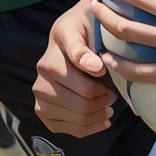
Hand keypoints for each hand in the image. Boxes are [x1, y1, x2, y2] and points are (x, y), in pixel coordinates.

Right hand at [33, 0, 116, 138]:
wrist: (70, 33)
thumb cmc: (82, 28)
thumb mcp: (85, 25)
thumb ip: (85, 47)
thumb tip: (95, 68)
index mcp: (50, 60)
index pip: (81, 83)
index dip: (98, 85)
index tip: (106, 76)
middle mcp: (40, 81)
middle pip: (80, 104)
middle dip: (103, 101)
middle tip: (114, 95)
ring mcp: (40, 98)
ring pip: (76, 119)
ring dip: (97, 116)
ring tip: (109, 106)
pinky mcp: (44, 112)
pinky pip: (68, 129)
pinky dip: (89, 128)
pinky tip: (101, 119)